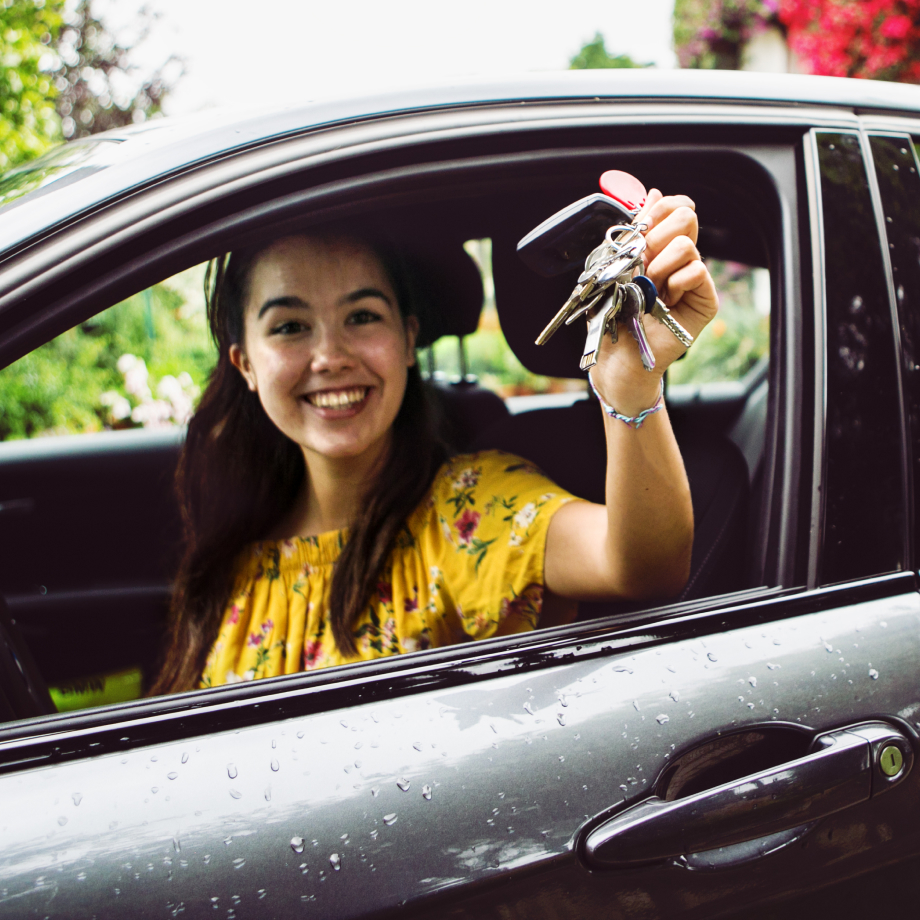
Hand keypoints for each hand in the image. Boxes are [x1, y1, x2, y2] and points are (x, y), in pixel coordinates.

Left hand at [591, 189, 718, 415]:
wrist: (617, 356)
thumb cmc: (614, 315)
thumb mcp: (618, 266)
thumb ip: (637, 230)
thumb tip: (653, 192)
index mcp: (661, 247)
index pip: (676, 207)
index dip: (659, 210)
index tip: (641, 231)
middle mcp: (681, 260)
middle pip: (686, 216)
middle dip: (655, 238)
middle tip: (642, 267)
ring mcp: (694, 280)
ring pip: (686, 244)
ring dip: (659, 267)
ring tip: (649, 290)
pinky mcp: (705, 301)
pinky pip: (697, 270)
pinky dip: (675, 283)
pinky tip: (664, 301)